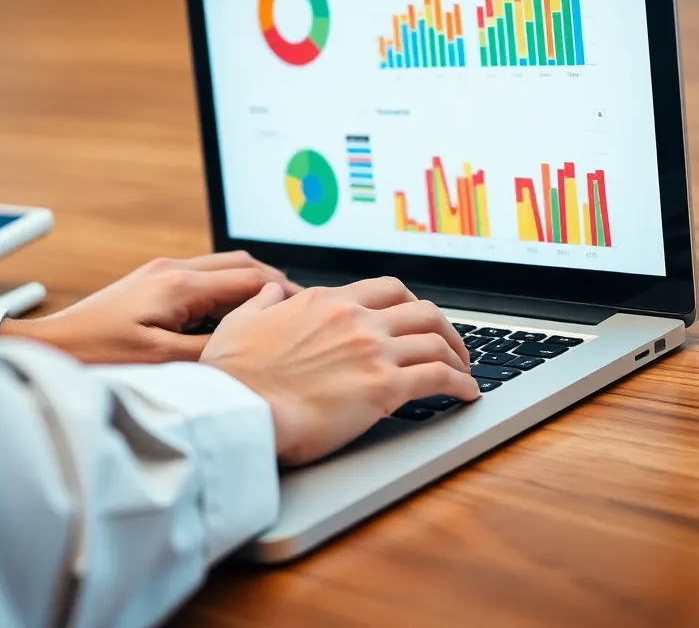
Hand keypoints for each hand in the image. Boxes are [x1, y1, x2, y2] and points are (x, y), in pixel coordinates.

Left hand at [0, 251, 299, 363]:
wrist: (51, 347)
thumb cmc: (97, 357)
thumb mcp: (161, 363)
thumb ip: (211, 352)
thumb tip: (251, 350)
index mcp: (180, 285)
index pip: (251, 279)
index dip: (286, 294)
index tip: (307, 311)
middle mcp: (172, 269)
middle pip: (242, 263)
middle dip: (275, 284)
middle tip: (298, 310)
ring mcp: (160, 272)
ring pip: (223, 266)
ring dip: (250, 285)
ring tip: (270, 314)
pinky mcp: (151, 281)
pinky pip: (203, 276)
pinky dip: (226, 290)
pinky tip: (230, 318)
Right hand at [200, 277, 478, 465]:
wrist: (236, 408)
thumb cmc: (232, 374)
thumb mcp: (241, 322)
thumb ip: (263, 302)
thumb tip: (272, 291)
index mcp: (324, 302)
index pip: (384, 290)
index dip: (408, 304)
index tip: (415, 320)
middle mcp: (354, 319)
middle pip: (420, 309)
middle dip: (443, 326)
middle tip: (450, 344)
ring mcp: (372, 350)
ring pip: (436, 339)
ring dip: (457, 355)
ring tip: (464, 372)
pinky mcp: (384, 387)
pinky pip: (439, 377)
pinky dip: (461, 384)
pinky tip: (467, 394)